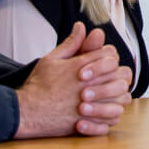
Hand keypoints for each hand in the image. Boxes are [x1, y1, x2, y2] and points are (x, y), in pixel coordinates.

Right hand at [13, 22, 133, 139]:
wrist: (27, 111)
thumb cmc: (38, 85)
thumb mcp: (52, 59)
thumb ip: (71, 44)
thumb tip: (81, 27)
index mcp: (83, 66)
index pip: (110, 55)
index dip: (109, 57)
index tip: (103, 64)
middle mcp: (90, 84)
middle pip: (122, 75)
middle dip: (118, 75)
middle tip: (110, 80)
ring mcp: (91, 104)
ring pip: (122, 98)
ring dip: (118, 96)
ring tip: (109, 97)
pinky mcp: (88, 122)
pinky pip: (111, 120)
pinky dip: (110, 116)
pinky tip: (102, 113)